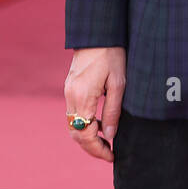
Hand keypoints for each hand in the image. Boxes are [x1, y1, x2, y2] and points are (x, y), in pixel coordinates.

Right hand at [64, 47, 125, 161]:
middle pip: (76, 134)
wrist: (97, 33)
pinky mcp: (69, 87)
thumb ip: (113, 110)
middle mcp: (71, 97)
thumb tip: (111, 135)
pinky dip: (84, 123)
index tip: (112, 156)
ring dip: (87, 136)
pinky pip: (74, 113)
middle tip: (109, 153)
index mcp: (83, 97)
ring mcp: (68, 92)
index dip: (98, 149)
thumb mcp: (119, 82)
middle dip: (92, 147)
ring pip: (73, 125)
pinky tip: (100, 123)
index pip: (85, 135)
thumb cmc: (112, 54)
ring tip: (107, 140)